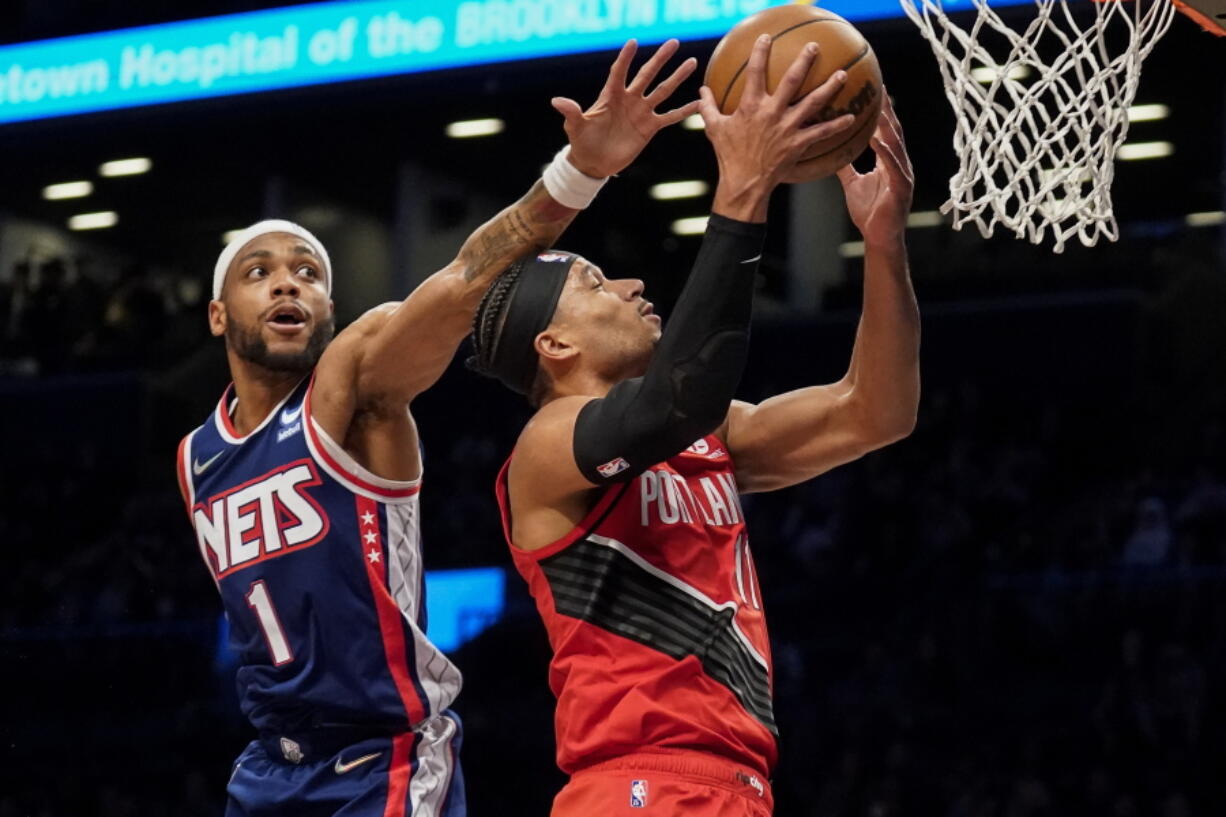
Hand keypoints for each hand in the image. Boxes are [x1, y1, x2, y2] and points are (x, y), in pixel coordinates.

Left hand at [555, 39, 699, 178]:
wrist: (594, 163)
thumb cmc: (582, 142)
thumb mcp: (575, 127)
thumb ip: (571, 113)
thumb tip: (556, 101)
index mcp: (611, 96)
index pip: (619, 72)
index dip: (625, 58)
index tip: (633, 42)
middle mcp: (629, 99)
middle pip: (647, 75)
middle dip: (660, 59)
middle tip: (674, 42)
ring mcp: (641, 112)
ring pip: (663, 91)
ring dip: (677, 78)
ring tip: (692, 62)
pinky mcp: (650, 127)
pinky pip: (670, 117)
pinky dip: (684, 111)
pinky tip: (698, 102)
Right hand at [699, 35, 856, 221]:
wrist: (744, 183)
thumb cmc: (728, 156)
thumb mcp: (714, 129)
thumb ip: (709, 107)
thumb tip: (702, 91)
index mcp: (751, 106)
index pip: (755, 72)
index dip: (760, 52)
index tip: (766, 38)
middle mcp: (771, 112)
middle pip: (791, 80)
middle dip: (804, 61)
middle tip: (814, 48)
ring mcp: (787, 127)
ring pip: (812, 102)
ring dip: (829, 87)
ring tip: (842, 74)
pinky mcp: (798, 143)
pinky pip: (821, 132)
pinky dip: (836, 125)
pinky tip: (851, 117)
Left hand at [836, 92, 913, 245]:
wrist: (879, 237)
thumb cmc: (869, 212)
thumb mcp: (853, 184)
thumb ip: (846, 166)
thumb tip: (832, 151)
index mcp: (889, 161)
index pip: (885, 130)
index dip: (881, 110)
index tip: (873, 89)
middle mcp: (899, 163)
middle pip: (894, 131)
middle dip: (888, 108)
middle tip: (879, 87)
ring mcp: (903, 174)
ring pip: (896, 144)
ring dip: (888, 125)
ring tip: (880, 106)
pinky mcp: (902, 187)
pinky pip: (893, 166)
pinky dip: (886, 151)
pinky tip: (877, 139)